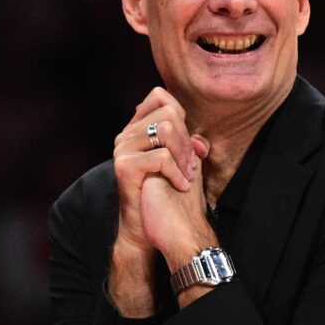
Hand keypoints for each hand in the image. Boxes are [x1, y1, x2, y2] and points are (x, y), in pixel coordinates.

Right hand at [108, 87, 209, 316]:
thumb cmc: (165, 195)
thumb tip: (202, 141)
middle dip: (187, 138)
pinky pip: (161, 156)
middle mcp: (126, 134)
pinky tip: (180, 185)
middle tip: (190, 165)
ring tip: (186, 174)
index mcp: (136, 129)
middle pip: (169, 112)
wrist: (146, 228)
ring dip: (183, 154)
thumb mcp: (181, 165)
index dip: (181, 114)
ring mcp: (122, 149)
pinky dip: (177, 172)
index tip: (187, 143)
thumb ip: (190, 147)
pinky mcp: (124, 166)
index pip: (160, 96)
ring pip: (166, 129)